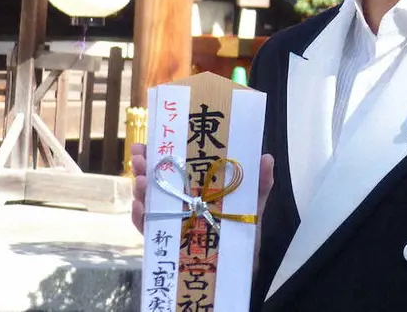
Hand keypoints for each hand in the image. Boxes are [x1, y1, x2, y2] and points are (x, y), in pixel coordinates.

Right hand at [131, 143, 276, 274]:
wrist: (242, 265)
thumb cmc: (245, 229)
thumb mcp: (253, 203)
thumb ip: (261, 182)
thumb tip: (267, 157)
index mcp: (199, 185)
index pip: (176, 163)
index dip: (160, 150)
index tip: (148, 141)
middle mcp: (181, 199)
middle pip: (157, 179)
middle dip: (144, 166)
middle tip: (139, 158)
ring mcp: (172, 219)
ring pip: (149, 201)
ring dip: (140, 189)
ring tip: (140, 181)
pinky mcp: (168, 241)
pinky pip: (149, 229)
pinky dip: (140, 218)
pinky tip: (140, 208)